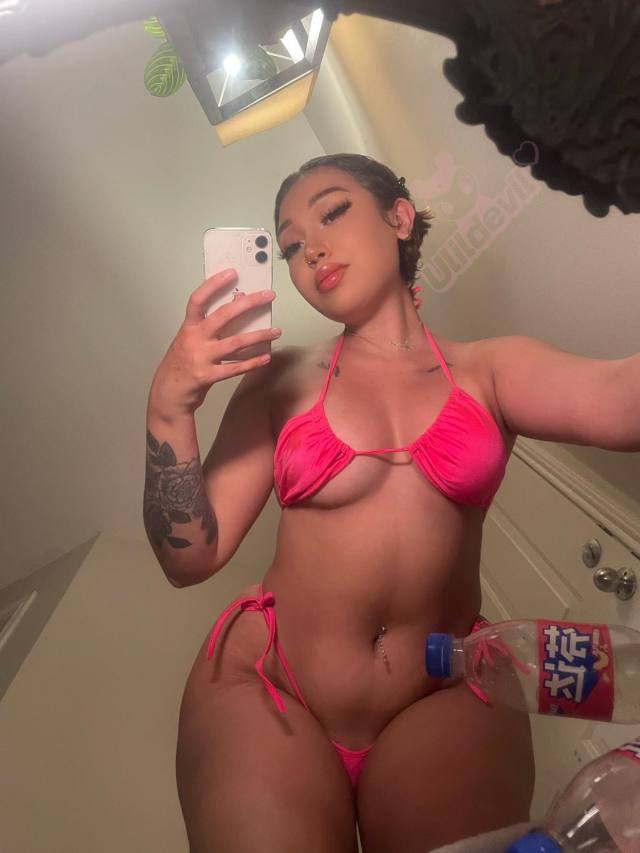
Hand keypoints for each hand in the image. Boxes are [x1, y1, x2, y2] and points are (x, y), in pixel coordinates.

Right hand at [149, 268, 279, 416]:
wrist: (168, 394)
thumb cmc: (182, 364)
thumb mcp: (191, 340)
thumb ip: (209, 326)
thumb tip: (237, 303)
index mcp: (188, 327)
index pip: (198, 300)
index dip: (214, 284)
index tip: (232, 273)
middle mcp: (194, 339)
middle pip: (224, 316)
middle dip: (249, 303)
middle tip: (268, 296)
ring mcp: (200, 358)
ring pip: (235, 343)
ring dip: (259, 336)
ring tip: (276, 331)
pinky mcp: (207, 376)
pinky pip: (235, 368)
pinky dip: (253, 362)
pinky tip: (266, 357)